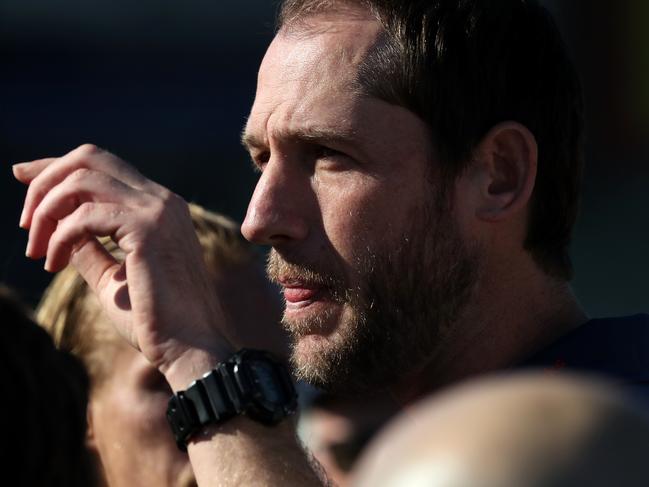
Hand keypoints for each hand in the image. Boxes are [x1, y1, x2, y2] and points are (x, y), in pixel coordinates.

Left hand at [14, 144, 233, 388]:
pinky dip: (59, 236)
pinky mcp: (148, 231)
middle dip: (45, 180)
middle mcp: (162, 200)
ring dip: (46, 210)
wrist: (190, 346)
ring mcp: (159, 212)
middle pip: (90, 157)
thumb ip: (89, 249)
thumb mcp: (112, 278)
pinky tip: (52, 262)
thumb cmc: (156, 320)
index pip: (102, 164)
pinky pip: (85, 214)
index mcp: (160, 207)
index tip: (22, 176)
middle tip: (25, 223)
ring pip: (83, 177)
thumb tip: (56, 229)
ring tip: (36, 250)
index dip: (57, 166)